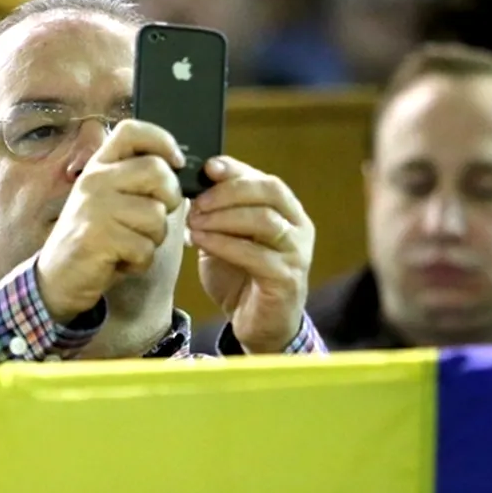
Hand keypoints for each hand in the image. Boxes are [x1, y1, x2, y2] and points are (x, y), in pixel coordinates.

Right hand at [36, 120, 184, 322]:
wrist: (59, 277)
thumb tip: (179, 169)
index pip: (132, 131)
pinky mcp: (97, 238)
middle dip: (170, 199)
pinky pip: (144, 247)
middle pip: (157, 171)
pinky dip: (140, 262)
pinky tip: (121, 261)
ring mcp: (94, 208)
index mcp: (99, 166)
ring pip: (156, 216)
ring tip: (130, 244)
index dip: (162, 141)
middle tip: (156, 217)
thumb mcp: (110, 200)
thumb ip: (137, 182)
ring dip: (153, 239)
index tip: (176, 162)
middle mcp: (95, 180)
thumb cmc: (96, 237)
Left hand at [187, 156, 314, 353]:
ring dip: (223, 218)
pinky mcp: (287, 279)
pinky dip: (224, 244)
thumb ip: (217, 212)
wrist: (257, 324)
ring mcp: (297, 253)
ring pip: (264, 220)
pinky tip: (200, 241)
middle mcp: (299, 228)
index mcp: (287, 212)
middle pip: (269, 192)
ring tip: (194, 222)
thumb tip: (192, 185)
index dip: (236, 170)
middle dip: (228, 192)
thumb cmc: (241, 276)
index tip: (207, 168)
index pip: (265, 180)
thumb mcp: (226, 236)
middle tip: (197, 201)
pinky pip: (255, 254)